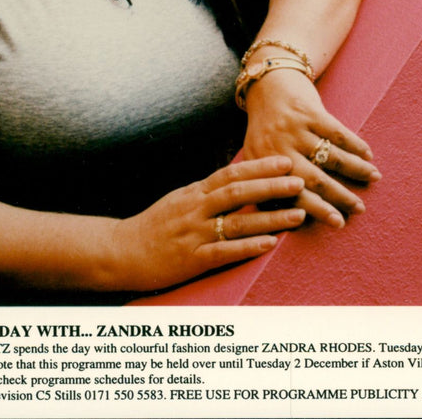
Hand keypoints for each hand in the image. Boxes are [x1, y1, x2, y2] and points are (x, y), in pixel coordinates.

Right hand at [113, 157, 306, 291]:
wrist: (121, 251)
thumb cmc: (155, 226)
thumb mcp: (180, 200)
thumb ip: (207, 192)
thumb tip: (237, 181)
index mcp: (195, 193)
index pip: (231, 173)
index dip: (260, 166)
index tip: (285, 160)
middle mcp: (196, 208)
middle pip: (238, 192)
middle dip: (271, 186)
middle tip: (300, 181)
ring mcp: (194, 233)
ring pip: (237, 221)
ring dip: (270, 217)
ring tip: (298, 214)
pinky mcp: (192, 259)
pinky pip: (225, 251)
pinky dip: (249, 246)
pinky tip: (270, 244)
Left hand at [242, 69, 379, 226]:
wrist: (266, 82)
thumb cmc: (265, 127)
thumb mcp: (257, 153)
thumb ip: (269, 183)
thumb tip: (291, 219)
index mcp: (261, 164)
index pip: (291, 195)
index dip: (316, 210)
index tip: (338, 223)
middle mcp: (276, 147)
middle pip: (314, 179)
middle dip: (340, 196)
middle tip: (360, 209)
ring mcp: (293, 128)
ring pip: (331, 155)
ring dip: (356, 169)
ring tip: (373, 178)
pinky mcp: (308, 110)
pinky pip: (337, 132)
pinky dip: (355, 144)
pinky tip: (367, 154)